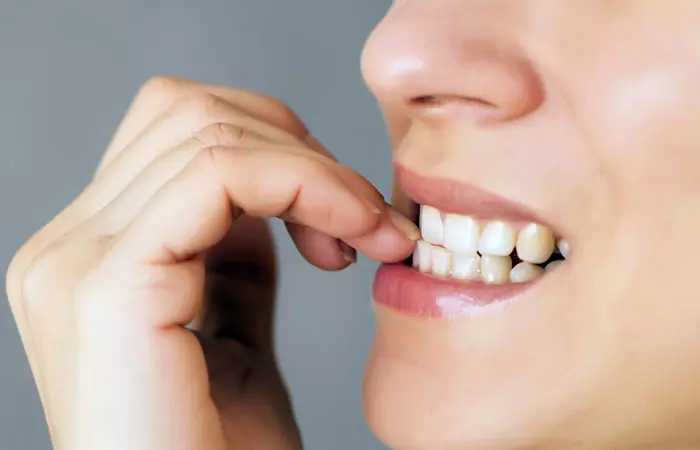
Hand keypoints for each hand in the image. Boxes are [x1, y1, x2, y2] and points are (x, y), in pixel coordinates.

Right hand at [5, 77, 418, 449]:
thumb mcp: (231, 327)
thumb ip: (233, 254)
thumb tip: (265, 192)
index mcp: (92, 253)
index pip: (178, 130)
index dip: (279, 148)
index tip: (349, 215)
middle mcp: (67, 247)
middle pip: (188, 111)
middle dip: (299, 147)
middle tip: (362, 216)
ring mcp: (76, 262)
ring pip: (207, 128)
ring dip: (314, 168)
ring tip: (366, 232)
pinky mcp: (107, 286)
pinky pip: (220, 175)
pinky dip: (305, 184)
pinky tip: (349, 235)